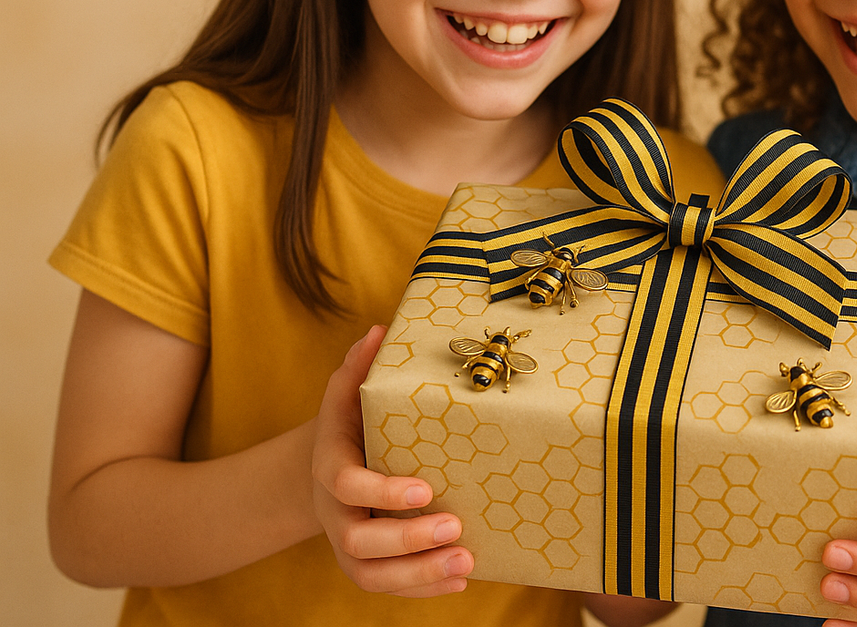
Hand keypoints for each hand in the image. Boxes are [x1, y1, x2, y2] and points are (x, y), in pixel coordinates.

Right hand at [311, 324, 474, 596]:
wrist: (327, 466)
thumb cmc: (350, 424)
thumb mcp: (346, 393)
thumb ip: (359, 365)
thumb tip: (380, 329)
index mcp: (328, 466)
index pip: (345, 484)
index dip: (381, 492)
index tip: (426, 489)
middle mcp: (334, 513)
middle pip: (358, 541)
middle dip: (407, 540)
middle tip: (455, 527)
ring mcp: (347, 544)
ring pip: (371, 576)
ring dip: (419, 573)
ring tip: (467, 561)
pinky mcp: (366, 565)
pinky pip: (387, 588)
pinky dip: (422, 589)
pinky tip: (460, 580)